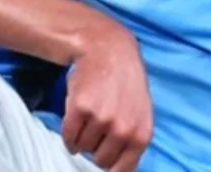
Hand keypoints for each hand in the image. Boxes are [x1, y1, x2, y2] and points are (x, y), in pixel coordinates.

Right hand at [62, 15, 153, 171]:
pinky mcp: (80, 109)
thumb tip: (121, 169)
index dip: (111, 166)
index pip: (122, 170)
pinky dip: (69, 133)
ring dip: (83, 137)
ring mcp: (101, 119)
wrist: (108, 50)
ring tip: (91, 116)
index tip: (104, 159)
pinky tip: (77, 117)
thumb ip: (134, 140)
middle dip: (97, 148)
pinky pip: (68, 137)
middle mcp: (123, 129)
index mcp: (141, 134)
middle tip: (99, 127)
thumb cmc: (126, 82)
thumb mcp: (142, 113)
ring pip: (83, 148)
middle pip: (100, 161)